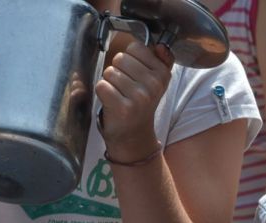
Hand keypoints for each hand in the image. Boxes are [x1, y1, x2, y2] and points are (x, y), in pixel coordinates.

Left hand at [95, 41, 172, 161]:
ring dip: (110, 83)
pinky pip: (102, 86)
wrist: (134, 133)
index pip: (135, 47)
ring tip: (119, 95)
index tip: (136, 74)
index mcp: (163, 74)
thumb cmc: (141, 102)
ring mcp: (139, 97)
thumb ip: (162, 60)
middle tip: (125, 87)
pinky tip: (112, 102)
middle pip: (120, 58)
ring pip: (109, 72)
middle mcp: (154, 85)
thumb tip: (162, 46)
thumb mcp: (157, 81)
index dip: (130, 59)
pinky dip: (103, 93)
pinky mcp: (123, 107)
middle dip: (118, 71)